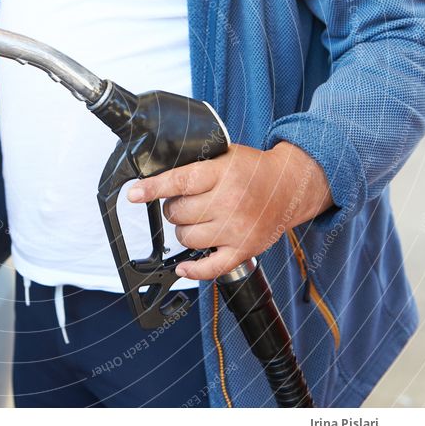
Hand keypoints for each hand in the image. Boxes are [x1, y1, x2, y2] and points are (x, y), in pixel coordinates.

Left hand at [126, 142, 333, 279]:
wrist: (291, 186)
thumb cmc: (253, 170)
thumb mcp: (225, 155)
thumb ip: (196, 166)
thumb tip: (157, 178)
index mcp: (223, 174)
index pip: (179, 182)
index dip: (153, 188)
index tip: (134, 193)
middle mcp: (229, 202)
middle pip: (178, 212)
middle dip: (174, 208)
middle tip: (187, 202)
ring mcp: (236, 229)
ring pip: (186, 238)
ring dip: (184, 230)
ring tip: (198, 220)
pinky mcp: (243, 250)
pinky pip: (210, 268)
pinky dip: (193, 270)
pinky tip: (183, 266)